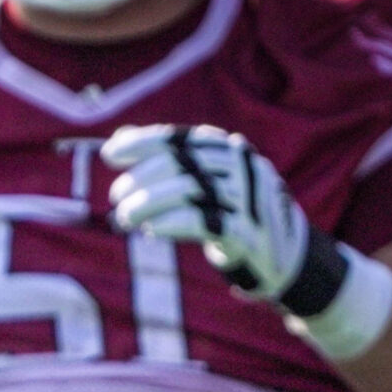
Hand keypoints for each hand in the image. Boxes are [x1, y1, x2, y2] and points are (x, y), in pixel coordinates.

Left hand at [103, 123, 313, 300]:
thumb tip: (119, 139)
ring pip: (190, 191)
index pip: (180, 139)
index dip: (143, 143)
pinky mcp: (248, 233)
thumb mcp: (203, 180)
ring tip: (124, 218)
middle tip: (116, 197)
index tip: (110, 155)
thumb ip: (166, 160)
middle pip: (182, 164)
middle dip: (142, 178)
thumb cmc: (231, 210)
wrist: (281, 253)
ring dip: (149, 204)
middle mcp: (241, 167)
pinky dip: (173, 224)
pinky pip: (206, 223)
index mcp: (227, 149)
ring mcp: (247, 199)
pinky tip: (150, 230)